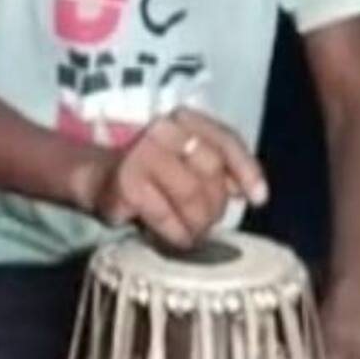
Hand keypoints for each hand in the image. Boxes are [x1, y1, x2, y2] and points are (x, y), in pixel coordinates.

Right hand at [83, 109, 268, 247]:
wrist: (101, 180)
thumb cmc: (156, 175)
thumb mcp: (190, 165)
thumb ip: (221, 171)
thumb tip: (251, 193)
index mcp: (185, 119)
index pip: (225, 140)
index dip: (246, 170)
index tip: (258, 199)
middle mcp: (163, 129)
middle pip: (211, 173)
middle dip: (215, 207)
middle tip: (208, 225)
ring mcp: (142, 153)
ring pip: (191, 195)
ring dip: (197, 224)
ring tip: (192, 234)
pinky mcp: (127, 182)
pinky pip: (165, 215)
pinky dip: (175, 234)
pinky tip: (174, 238)